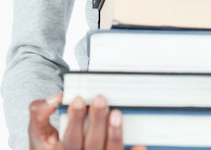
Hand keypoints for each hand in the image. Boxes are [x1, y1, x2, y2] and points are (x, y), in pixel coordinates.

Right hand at [29, 94, 144, 149]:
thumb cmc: (49, 143)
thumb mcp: (38, 131)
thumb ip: (39, 113)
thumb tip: (55, 99)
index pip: (69, 142)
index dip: (74, 121)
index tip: (77, 99)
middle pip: (90, 147)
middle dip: (96, 121)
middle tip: (100, 98)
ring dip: (114, 134)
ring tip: (116, 112)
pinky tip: (140, 145)